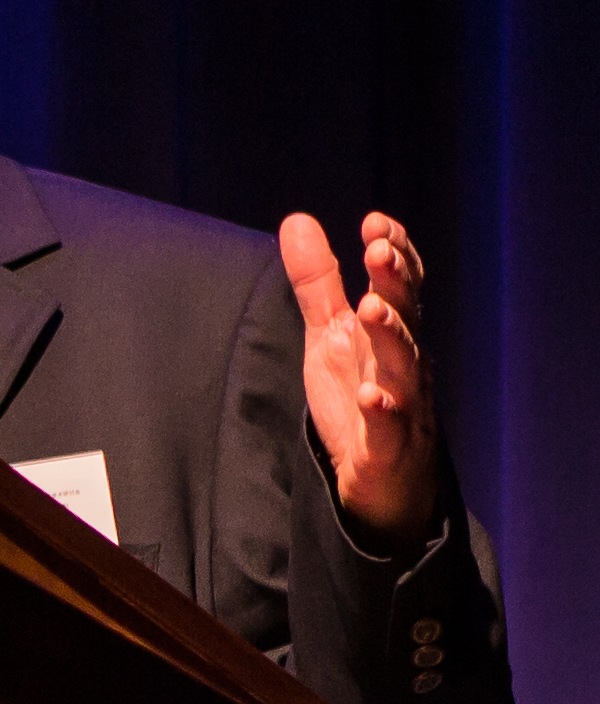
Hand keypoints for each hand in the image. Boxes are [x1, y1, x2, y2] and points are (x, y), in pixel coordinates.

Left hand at [278, 208, 438, 552]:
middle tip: (378, 252)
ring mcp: (403, 406)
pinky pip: (391, 429)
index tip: (375, 223)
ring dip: (390, 336)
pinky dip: (383, 411)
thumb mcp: (330, 335)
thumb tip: (297, 220)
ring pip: (404, 367)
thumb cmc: (361, 401)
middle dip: (395, 283)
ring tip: (371, 308)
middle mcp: (404, 364)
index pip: (401, 285)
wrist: (380, 482)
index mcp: (390, 333)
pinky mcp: (389, 449)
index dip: (395, 253)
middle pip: (406, 317)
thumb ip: (319, 283)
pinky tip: (372, 396)